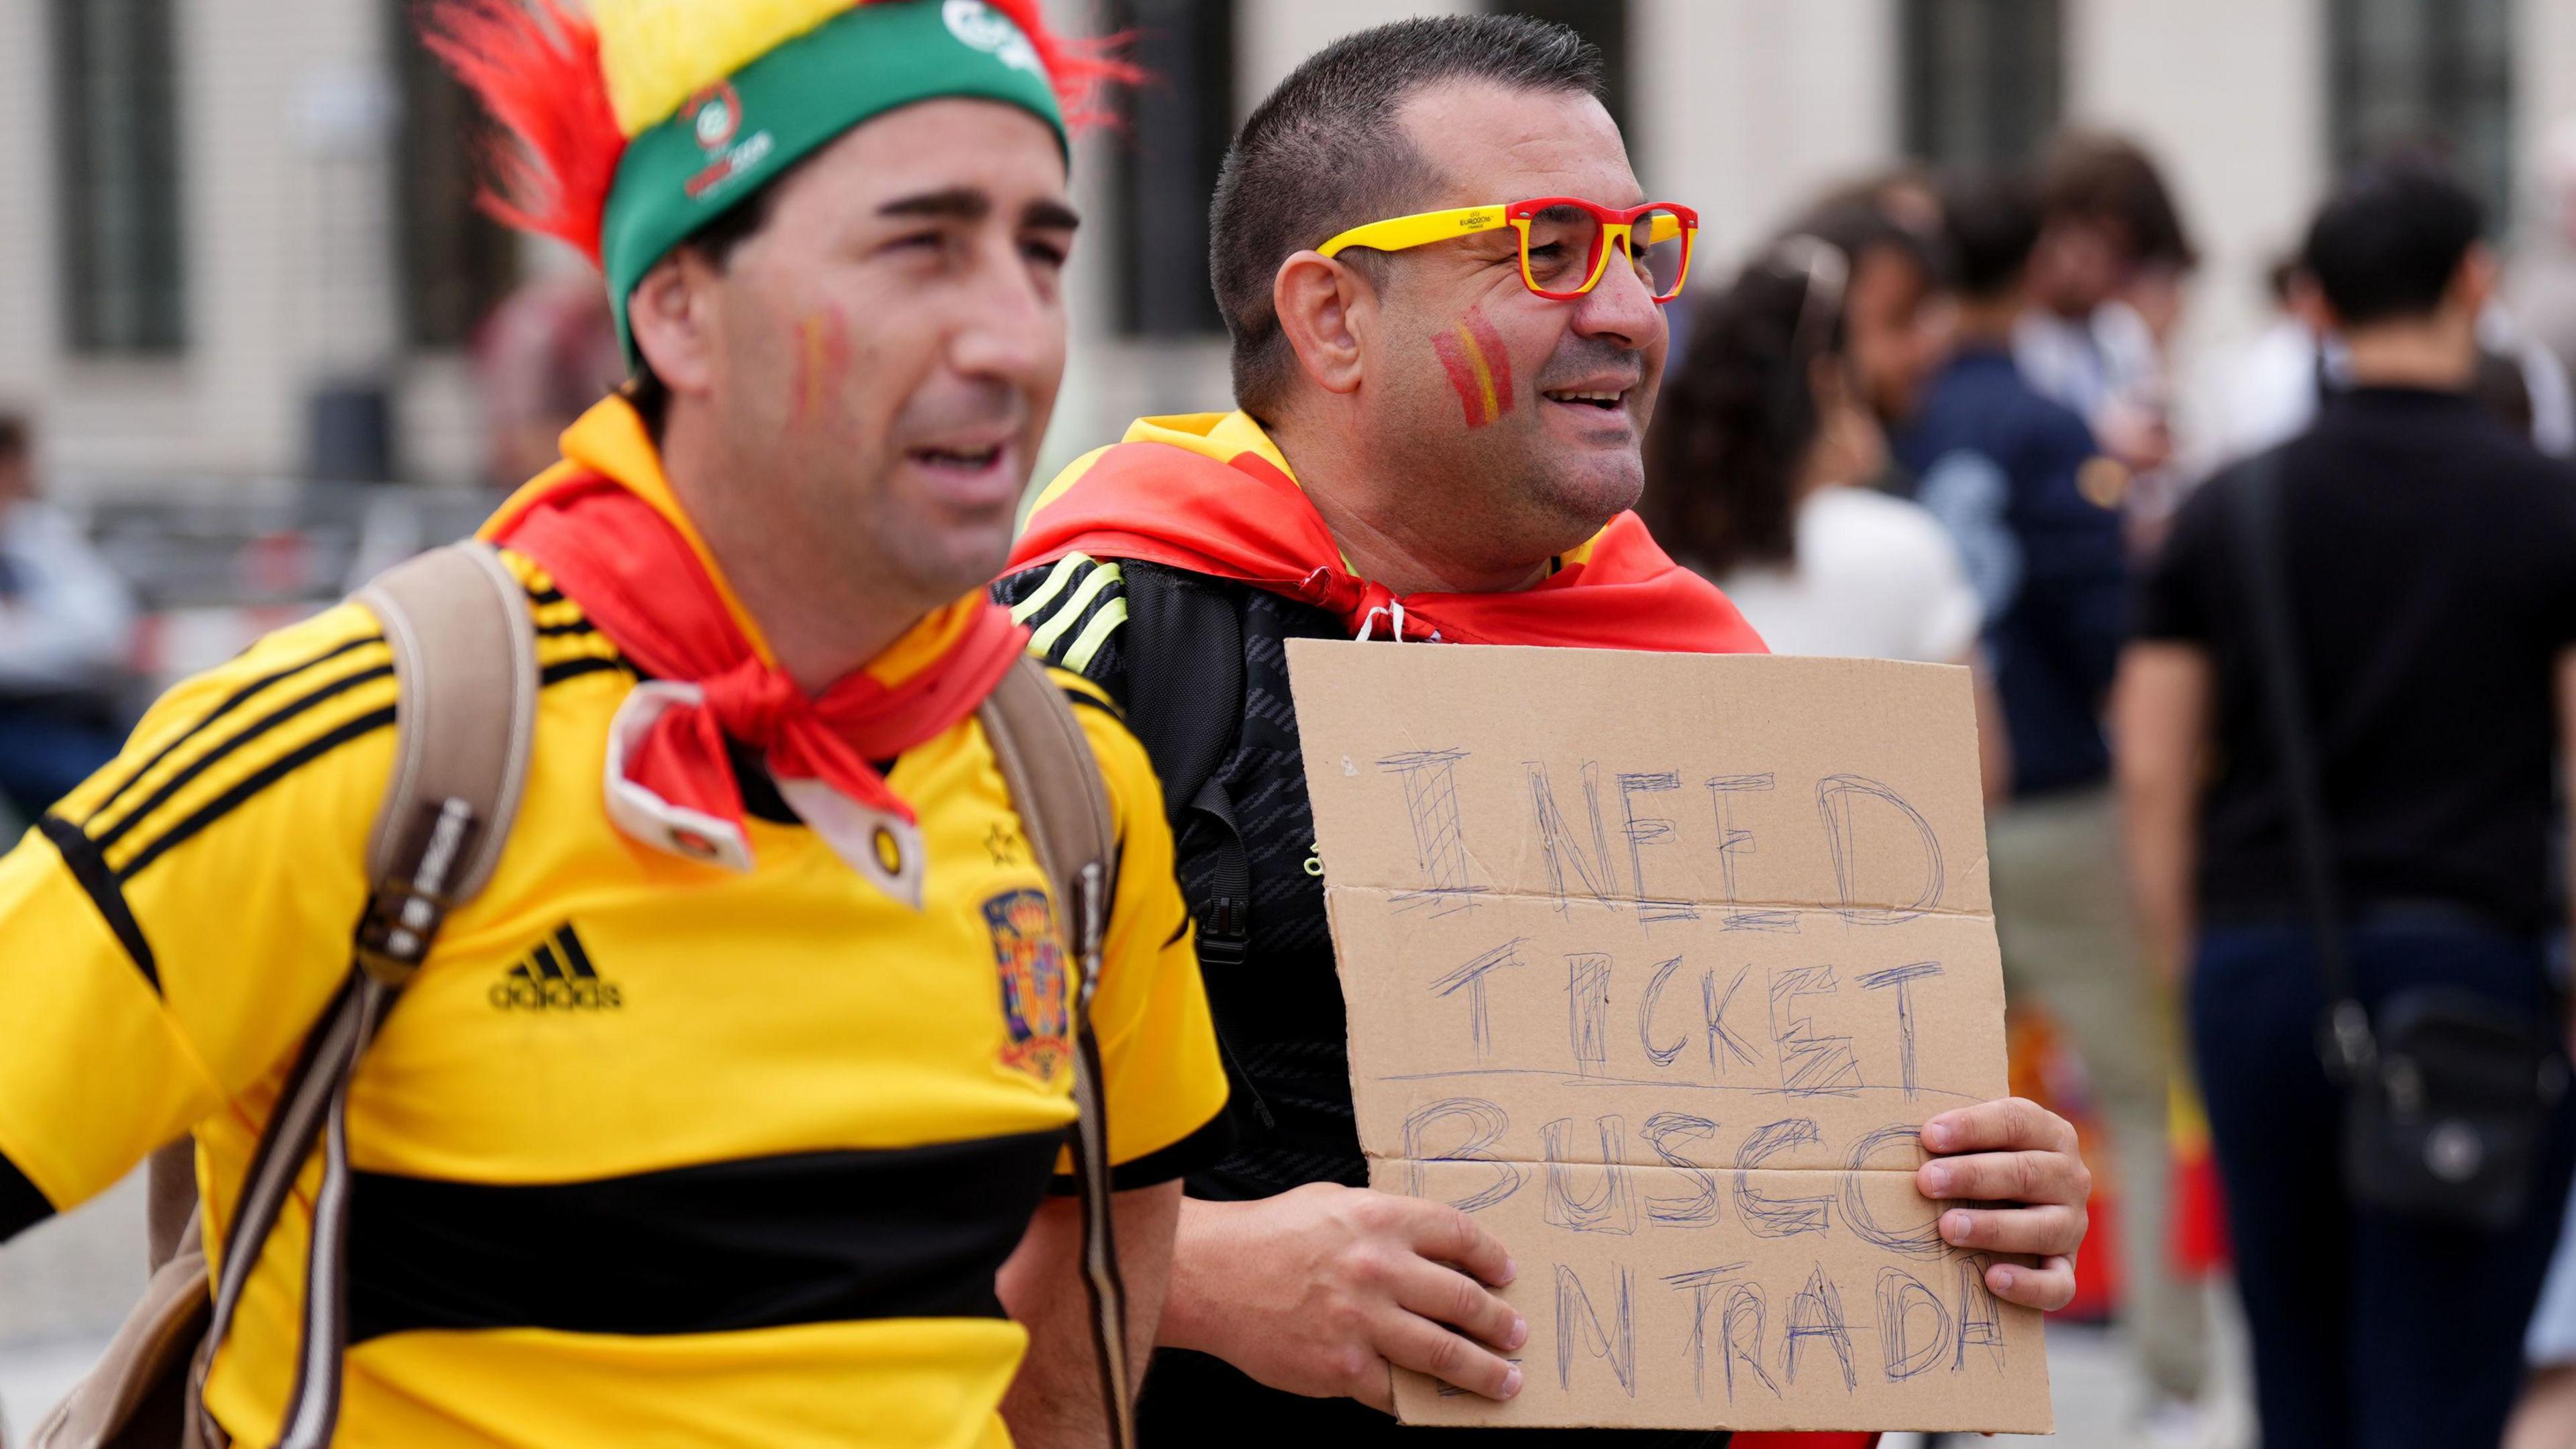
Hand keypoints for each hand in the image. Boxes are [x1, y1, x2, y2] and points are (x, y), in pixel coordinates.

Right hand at [1162, 1183, 1526, 1412]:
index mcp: (1380, 1220)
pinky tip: (1439, 1404)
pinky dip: (1421, 1400)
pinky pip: (1397, 1391)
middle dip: (1501, 1323)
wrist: (1210, 1277)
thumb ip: (1381, 1222)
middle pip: (1465, 1300)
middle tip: (1517, 1335)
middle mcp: (1380, 1269)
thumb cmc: (1267, 1235)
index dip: (1492, 1257)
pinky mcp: (1343, 1368)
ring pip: (1445, 1354)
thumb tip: (1426, 1245)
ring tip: (1506, 1380)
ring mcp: (1363, 1322)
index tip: (1507, 1274)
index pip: (1460, 1236)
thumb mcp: (1331, 1204)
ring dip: (1485, 1371)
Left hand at [1915, 1096, 2089, 1311]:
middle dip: (1973, 1176)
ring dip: (1993, 1228)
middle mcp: (2070, 1178)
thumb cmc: (1985, 1164)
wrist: (2021, 1211)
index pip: (2016, 1121)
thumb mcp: (1979, 1141)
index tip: (1929, 1136)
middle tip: (1926, 1181)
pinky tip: (1992, 1279)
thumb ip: (1955, 1135)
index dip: (1972, 1127)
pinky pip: (2057, 1284)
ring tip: (1948, 1228)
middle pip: (2027, 1173)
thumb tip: (1900, 1131)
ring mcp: (2072, 1226)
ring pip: (2043, 1228)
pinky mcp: (2066, 1269)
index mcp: (2050, 1134)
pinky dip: (2028, 1285)